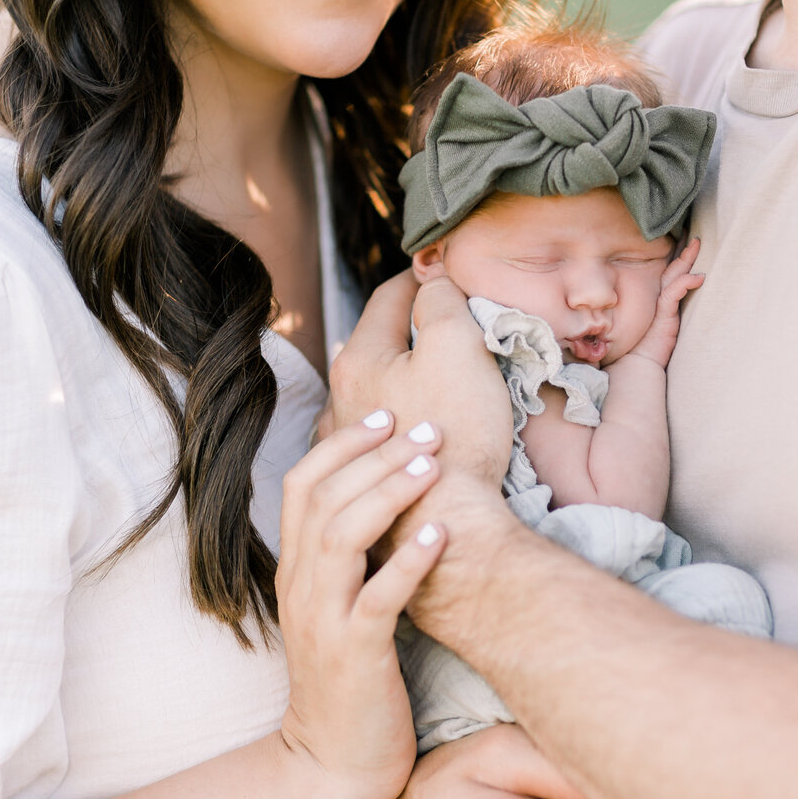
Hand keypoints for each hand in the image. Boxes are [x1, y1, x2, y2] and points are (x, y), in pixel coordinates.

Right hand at [276, 414, 447, 798]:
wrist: (331, 767)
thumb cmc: (350, 685)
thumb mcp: (338, 611)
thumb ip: (349, 561)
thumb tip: (385, 502)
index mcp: (295, 572)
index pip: (301, 485)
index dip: (343, 445)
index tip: (387, 417)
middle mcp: (301, 588)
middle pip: (322, 497)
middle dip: (374, 455)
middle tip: (424, 429)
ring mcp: (324, 620)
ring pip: (342, 535)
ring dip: (388, 493)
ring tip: (430, 464)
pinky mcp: (355, 655)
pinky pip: (378, 597)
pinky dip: (408, 560)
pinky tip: (439, 534)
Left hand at [328, 272, 511, 490]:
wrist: (451, 522)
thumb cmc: (456, 434)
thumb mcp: (457, 346)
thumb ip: (442, 301)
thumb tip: (433, 279)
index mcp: (359, 359)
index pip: (389, 297)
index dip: (421, 279)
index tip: (444, 276)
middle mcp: (340, 398)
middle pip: (377, 342)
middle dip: (410, 327)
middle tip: (448, 323)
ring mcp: (345, 443)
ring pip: (372, 389)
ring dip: (400, 374)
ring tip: (434, 374)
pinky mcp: (362, 478)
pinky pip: (376, 432)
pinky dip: (397, 418)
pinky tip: (416, 428)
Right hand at [631, 238, 704, 369]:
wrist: (639, 363)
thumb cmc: (651, 346)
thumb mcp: (667, 325)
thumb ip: (675, 309)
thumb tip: (693, 295)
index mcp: (659, 298)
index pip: (671, 273)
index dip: (681, 257)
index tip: (690, 241)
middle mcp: (657, 297)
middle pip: (672, 268)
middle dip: (684, 250)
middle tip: (693, 234)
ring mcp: (659, 303)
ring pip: (673, 275)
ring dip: (686, 260)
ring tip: (696, 244)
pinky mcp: (662, 314)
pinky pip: (674, 293)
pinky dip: (686, 283)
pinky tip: (699, 277)